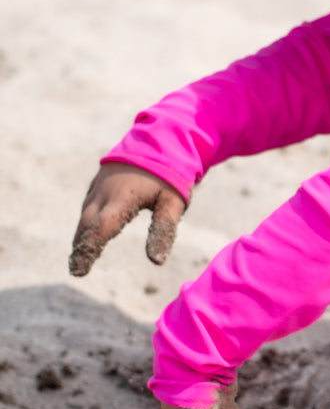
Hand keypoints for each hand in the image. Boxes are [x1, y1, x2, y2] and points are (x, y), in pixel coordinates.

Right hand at [69, 162, 186, 275]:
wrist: (162, 137)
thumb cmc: (171, 172)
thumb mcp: (173, 202)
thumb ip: (164, 231)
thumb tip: (156, 261)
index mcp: (121, 199)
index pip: (100, 231)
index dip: (88, 251)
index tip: (79, 272)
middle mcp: (104, 191)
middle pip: (88, 224)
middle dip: (81, 246)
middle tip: (76, 268)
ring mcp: (100, 183)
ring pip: (86, 212)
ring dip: (82, 233)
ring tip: (80, 252)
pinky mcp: (102, 178)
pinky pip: (90, 202)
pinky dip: (88, 218)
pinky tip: (90, 228)